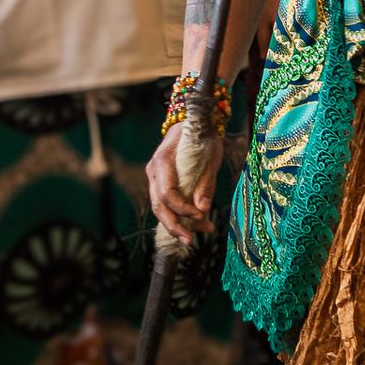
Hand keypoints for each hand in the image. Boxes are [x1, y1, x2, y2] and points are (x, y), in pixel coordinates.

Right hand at [147, 120, 221, 246]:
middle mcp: (153, 171)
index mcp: (163, 160)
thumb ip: (205, 182)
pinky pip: (166, 204)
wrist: (192, 123)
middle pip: (158, 205)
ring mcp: (154, 178)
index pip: (167, 193)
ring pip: (160, 208)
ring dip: (178, 224)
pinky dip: (180, 216)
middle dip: (174, 226)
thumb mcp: (211, 155)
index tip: (201, 214)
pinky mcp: (160, 184)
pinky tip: (198, 223)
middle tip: (189, 241)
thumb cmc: (203, 137)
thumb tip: (202, 208)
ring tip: (200, 233)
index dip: (182, 208)